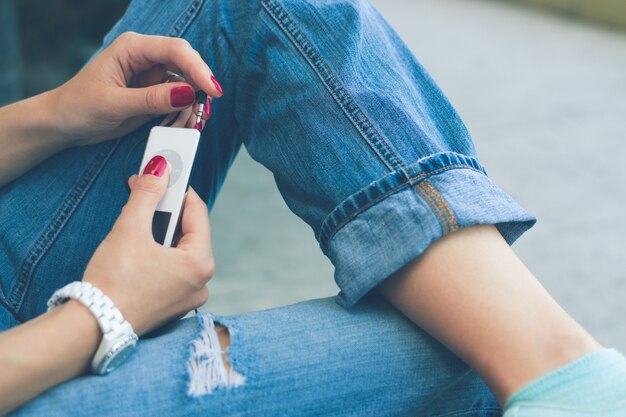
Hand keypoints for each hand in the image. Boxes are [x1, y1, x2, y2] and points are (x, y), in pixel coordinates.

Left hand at [48, 32, 221, 145]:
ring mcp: (152, 77)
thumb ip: (150, 99)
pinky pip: (180, 101)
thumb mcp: (113, 104)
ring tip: (193, 124)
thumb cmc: (78, 106)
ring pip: (187, 86)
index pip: (175, 50)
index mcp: (133, 48)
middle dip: (200, 89)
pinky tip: (184, 125)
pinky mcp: (155, 95)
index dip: (198, 69)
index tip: (213, 90)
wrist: (64, 125)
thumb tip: (187, 94)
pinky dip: (185, 114)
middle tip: (205, 113)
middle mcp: (146, 58)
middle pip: (187, 66)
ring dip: (194, 105)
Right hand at [82, 157, 213, 334]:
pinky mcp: (173, 306)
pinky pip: (172, 271)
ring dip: (159, 234)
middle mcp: (201, 282)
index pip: (196, 212)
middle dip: (165, 212)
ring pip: (179, 252)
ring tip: (136, 225)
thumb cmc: (112, 282)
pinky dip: (158, 257)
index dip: (177, 190)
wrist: (92, 328)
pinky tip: (137, 253)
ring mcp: (188, 297)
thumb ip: (147, 194)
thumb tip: (159, 168)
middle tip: (144, 196)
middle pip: (188, 232)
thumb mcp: (129, 229)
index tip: (163, 174)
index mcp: (200, 263)